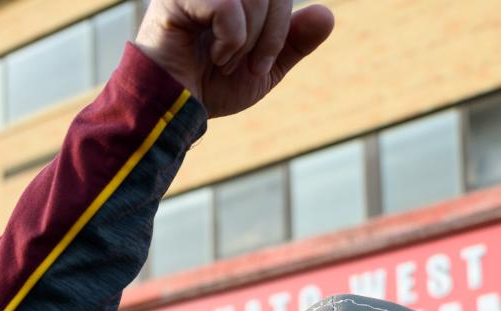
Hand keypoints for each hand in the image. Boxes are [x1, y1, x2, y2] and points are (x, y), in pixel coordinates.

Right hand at [133, 0, 334, 116]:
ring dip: (249, 40)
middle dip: (271, 33)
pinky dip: (231, 39)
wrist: (173, 110)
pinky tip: (212, 54)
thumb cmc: (210, 86)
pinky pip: (228, 5)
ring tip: (225, 61)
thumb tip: (327, 15)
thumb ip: (294, 42)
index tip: (262, 62)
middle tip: (249, 64)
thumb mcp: (263, 67)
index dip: (283, 26)